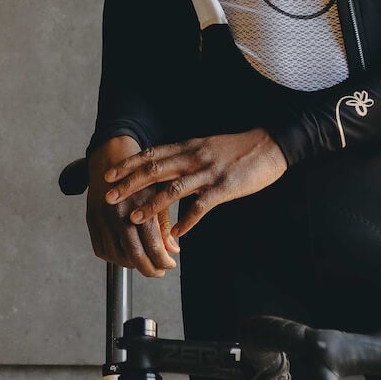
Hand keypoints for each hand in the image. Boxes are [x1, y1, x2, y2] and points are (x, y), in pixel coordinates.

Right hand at [84, 136, 180, 277]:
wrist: (112, 158)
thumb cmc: (141, 176)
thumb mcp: (159, 195)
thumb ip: (164, 224)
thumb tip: (172, 250)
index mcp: (140, 206)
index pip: (153, 246)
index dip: (163, 261)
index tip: (170, 264)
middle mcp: (119, 213)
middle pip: (135, 256)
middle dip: (150, 269)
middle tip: (159, 270)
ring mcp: (102, 218)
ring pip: (117, 256)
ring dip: (132, 265)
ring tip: (144, 262)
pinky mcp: (91, 219)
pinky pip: (101, 249)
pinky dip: (114, 257)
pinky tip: (126, 255)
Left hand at [103, 129, 287, 239]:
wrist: (271, 145)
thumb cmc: (239, 149)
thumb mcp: (207, 147)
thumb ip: (187, 157)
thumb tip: (167, 169)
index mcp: (188, 147)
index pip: (152, 155)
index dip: (128, 165)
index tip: (109, 174)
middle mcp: (194, 157)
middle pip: (155, 170)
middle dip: (129, 183)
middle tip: (109, 196)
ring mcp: (208, 172)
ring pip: (173, 188)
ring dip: (151, 205)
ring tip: (134, 217)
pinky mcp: (224, 188)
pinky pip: (201, 206)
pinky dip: (187, 221)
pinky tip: (176, 234)